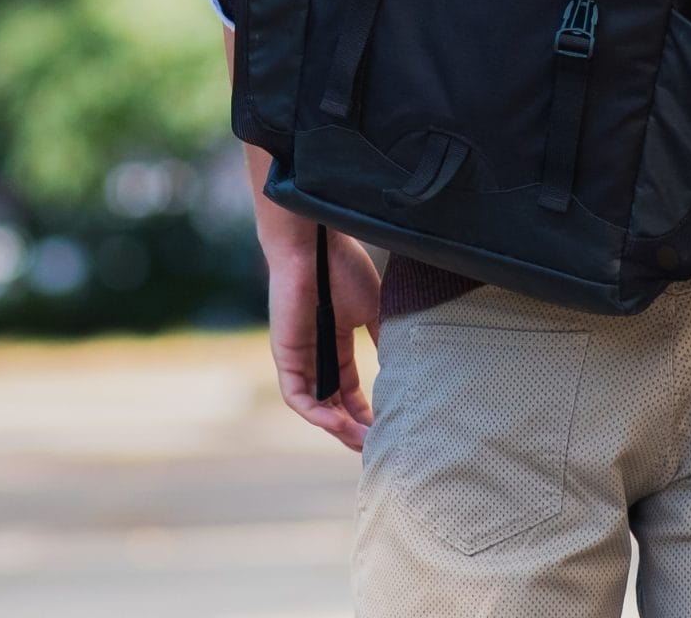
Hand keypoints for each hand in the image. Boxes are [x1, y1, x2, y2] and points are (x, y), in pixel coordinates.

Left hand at [264, 226, 381, 449]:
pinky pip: (298, 396)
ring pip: (317, 406)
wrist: (316, 244)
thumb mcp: (373, 311)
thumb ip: (382, 340)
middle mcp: (317, 355)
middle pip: (335, 404)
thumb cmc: (343, 268)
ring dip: (338, 428)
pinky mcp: (286, 356)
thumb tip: (403, 368)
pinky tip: (337, 425)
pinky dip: (316, 414)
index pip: (351, 390)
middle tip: (378, 447)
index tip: (388, 429)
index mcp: (337, 344)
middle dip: (354, 429)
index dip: (367, 413)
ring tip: (364, 443)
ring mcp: (300, 357)